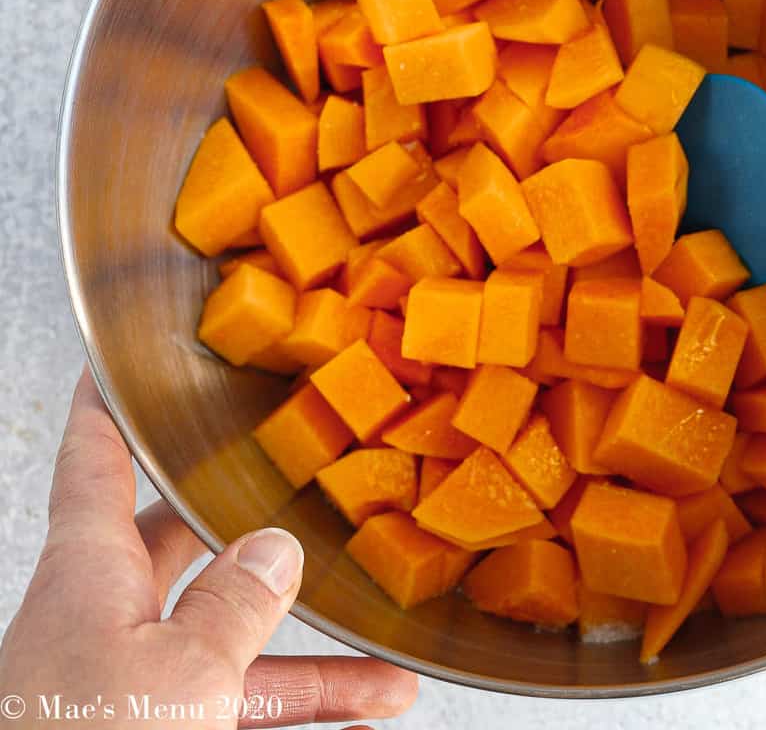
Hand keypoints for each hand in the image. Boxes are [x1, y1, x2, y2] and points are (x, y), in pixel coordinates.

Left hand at [0, 369, 416, 728]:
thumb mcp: (173, 674)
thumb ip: (232, 607)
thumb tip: (275, 549)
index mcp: (88, 578)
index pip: (94, 463)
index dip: (108, 406)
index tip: (119, 361)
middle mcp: (106, 621)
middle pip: (180, 545)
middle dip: (241, 518)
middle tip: (291, 480)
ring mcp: (134, 685)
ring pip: (234, 641)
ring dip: (311, 645)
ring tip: (387, 642)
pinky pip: (247, 706)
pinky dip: (309, 704)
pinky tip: (371, 708)